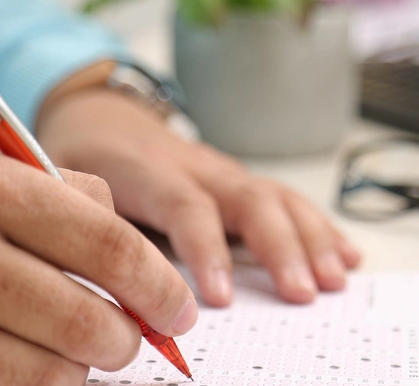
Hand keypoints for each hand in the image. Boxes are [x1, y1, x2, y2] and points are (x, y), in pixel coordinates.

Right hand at [0, 148, 196, 385]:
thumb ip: (74, 200)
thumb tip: (147, 270)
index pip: (108, 245)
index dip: (161, 287)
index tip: (183, 311)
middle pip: (86, 322)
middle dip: (127, 341)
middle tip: (128, 338)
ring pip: (49, 376)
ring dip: (78, 370)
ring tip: (69, 348)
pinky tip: (15, 361)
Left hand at [36, 90, 361, 306]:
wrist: (108, 121)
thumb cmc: (91, 163)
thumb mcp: (72, 188)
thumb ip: (89, 228)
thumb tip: (106, 289)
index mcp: (151, 171)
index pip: (186, 206)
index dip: (207, 249)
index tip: (220, 299)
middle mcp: (199, 168)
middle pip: (248, 199)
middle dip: (280, 247)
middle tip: (301, 293)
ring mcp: (226, 173)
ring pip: (277, 198)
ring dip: (311, 240)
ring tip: (333, 280)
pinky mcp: (242, 182)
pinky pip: (288, 200)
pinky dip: (320, 228)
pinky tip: (346, 253)